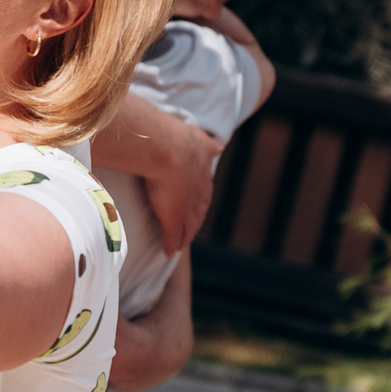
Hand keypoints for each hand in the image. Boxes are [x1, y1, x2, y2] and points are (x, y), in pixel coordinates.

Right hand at [141, 114, 223, 254]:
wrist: (169, 150)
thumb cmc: (178, 139)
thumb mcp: (197, 139)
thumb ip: (206, 145)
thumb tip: (220, 145)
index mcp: (204, 175)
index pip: (204, 193)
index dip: (200, 202)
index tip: (198, 208)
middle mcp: (199, 194)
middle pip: (199, 213)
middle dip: (196, 221)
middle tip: (192, 230)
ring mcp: (187, 207)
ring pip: (189, 227)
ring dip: (186, 236)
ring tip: (183, 244)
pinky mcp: (173, 218)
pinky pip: (173, 236)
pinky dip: (171, 244)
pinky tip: (169, 252)